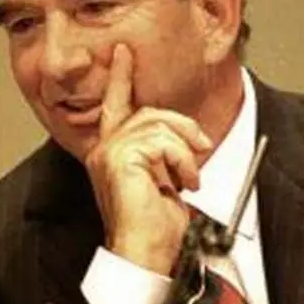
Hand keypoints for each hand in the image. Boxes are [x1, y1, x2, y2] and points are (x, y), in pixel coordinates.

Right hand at [84, 44, 212, 274]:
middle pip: (148, 112)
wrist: (144, 251)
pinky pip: (164, 142)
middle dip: (183, 128)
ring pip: (159, 124)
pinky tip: (182, 183)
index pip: (114, 105)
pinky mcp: (121, 158)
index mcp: (110, 152)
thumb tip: (189, 136)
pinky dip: (183, 162)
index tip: (124, 52)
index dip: (120, 77)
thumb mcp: (163, 179)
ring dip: (185, 152)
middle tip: (199, 149)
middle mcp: (104, 148)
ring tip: (188, 178)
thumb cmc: (153, 226)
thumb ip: (163, 151)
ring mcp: (110, 152)